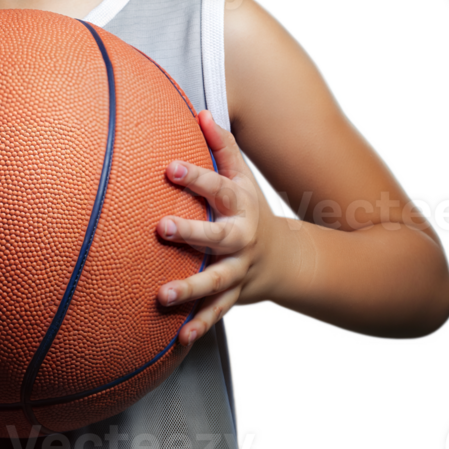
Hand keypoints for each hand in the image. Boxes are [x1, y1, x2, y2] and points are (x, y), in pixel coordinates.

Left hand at [156, 109, 274, 346]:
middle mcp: (241, 238)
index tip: (169, 168)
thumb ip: (222, 145)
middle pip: (216, 235)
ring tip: (162, 295)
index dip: (195, 177)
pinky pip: (217, 312)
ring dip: (189, 289)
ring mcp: (239, 269)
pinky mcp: (234, 296)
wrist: (289, 259)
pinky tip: (178, 338)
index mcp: (240, 205)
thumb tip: (200, 110)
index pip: (218, 187)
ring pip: (215, 281)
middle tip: (160, 227)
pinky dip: (199, 325)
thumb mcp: (242, 177)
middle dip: (190, 233)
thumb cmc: (251, 208)